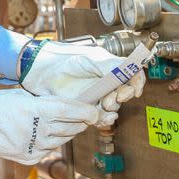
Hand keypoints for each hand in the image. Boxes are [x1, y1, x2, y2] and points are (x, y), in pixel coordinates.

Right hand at [0, 89, 114, 164]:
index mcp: (38, 109)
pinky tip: (39, 134)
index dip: (88, 112)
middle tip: (81, 116)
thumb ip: (47, 102)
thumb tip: (70, 106)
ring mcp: (35, 145)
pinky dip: (48, 143)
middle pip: (72, 127)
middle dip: (79, 121)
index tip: (96, 112)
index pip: (72, 111)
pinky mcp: (30, 157)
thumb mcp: (24, 96)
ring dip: (64, 132)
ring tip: (54, 124)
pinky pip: (49, 150)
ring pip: (62, 140)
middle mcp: (39, 129)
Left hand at [18, 40, 145, 111]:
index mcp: (109, 68)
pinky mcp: (86, 108)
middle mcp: (105, 82)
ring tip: (103, 106)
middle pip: (125, 93)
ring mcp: (96, 96)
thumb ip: (111, 65)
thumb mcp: (90, 59)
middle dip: (122, 97)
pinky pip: (100, 117)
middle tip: (111, 99)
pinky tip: (100, 119)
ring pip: (113, 107)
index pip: (132, 75)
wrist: (42, 72)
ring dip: (112, 110)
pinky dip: (103, 119)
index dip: (136, 84)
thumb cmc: (64, 60)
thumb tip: (131, 69)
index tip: (134, 91)